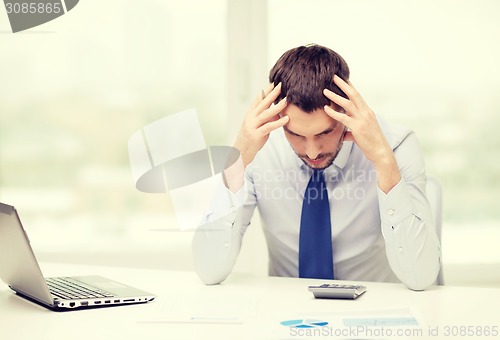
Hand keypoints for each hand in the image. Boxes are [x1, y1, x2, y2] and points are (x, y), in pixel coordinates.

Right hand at [234, 82, 287, 166]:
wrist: (239, 153)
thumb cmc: (251, 139)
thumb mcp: (258, 126)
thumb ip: (266, 118)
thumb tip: (277, 111)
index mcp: (250, 114)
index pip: (258, 99)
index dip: (266, 90)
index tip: (274, 82)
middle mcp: (250, 117)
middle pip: (262, 103)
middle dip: (272, 94)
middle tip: (281, 85)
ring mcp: (252, 126)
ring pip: (266, 114)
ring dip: (277, 107)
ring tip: (287, 100)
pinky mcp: (256, 135)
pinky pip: (268, 127)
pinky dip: (278, 122)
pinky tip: (286, 119)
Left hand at [323, 75, 399, 192]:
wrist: (380, 152)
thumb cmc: (372, 144)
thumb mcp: (361, 134)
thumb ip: (351, 132)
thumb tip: (343, 134)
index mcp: (368, 112)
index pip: (358, 95)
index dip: (350, 86)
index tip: (342, 79)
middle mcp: (366, 112)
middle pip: (354, 94)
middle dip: (343, 84)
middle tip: (334, 76)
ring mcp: (362, 119)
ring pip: (347, 103)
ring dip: (335, 96)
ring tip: (325, 91)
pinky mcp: (358, 127)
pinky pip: (343, 118)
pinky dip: (333, 112)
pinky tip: (326, 109)